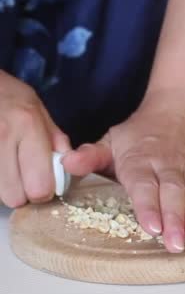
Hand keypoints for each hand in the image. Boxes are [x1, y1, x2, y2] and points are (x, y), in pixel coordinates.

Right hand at [0, 71, 70, 206]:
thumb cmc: (9, 96)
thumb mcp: (38, 110)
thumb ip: (56, 140)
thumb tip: (69, 166)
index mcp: (28, 127)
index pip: (39, 185)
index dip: (44, 191)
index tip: (44, 184)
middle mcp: (3, 137)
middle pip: (15, 197)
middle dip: (23, 194)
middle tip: (25, 180)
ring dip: (6, 187)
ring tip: (10, 169)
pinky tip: (1, 167)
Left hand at [62, 90, 184, 252]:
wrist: (184, 106)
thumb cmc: (146, 131)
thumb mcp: (114, 139)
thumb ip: (91, 156)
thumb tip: (67, 163)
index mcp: (140, 159)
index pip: (144, 185)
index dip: (148, 206)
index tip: (151, 226)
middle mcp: (168, 164)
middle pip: (173, 192)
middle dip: (175, 218)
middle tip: (174, 243)